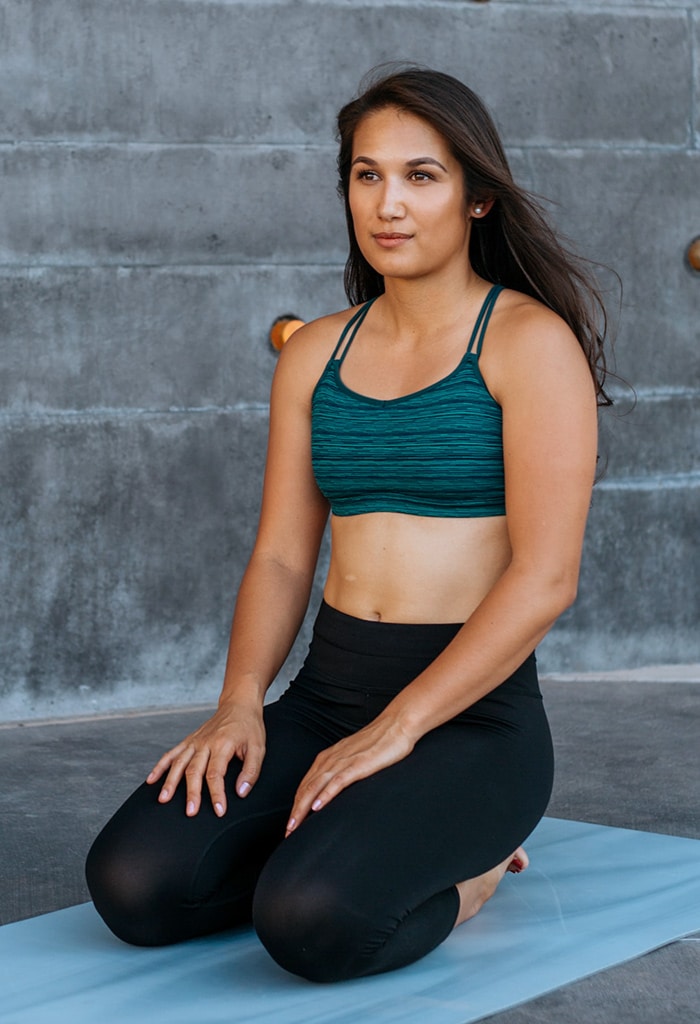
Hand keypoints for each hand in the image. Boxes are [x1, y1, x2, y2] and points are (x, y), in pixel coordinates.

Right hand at [146, 702, 265, 817]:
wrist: (238, 704)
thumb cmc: (249, 726)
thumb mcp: (258, 748)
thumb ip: (251, 771)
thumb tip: (241, 792)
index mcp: (222, 744)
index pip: (216, 773)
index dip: (216, 794)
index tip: (218, 810)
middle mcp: (205, 743)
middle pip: (194, 770)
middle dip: (191, 793)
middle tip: (190, 812)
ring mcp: (195, 741)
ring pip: (179, 763)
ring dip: (170, 782)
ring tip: (163, 799)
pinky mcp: (189, 741)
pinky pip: (171, 754)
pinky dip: (160, 766)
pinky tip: (152, 780)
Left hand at [285, 715, 414, 835]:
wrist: (397, 724)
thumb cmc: (378, 742)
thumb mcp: (354, 757)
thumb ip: (342, 771)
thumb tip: (335, 790)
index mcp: (328, 757)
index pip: (306, 785)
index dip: (296, 805)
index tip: (291, 824)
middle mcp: (331, 759)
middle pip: (306, 788)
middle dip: (295, 811)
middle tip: (287, 832)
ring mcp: (344, 761)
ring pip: (316, 786)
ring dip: (303, 808)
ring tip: (295, 826)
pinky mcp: (358, 765)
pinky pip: (337, 782)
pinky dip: (325, 795)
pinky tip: (317, 807)